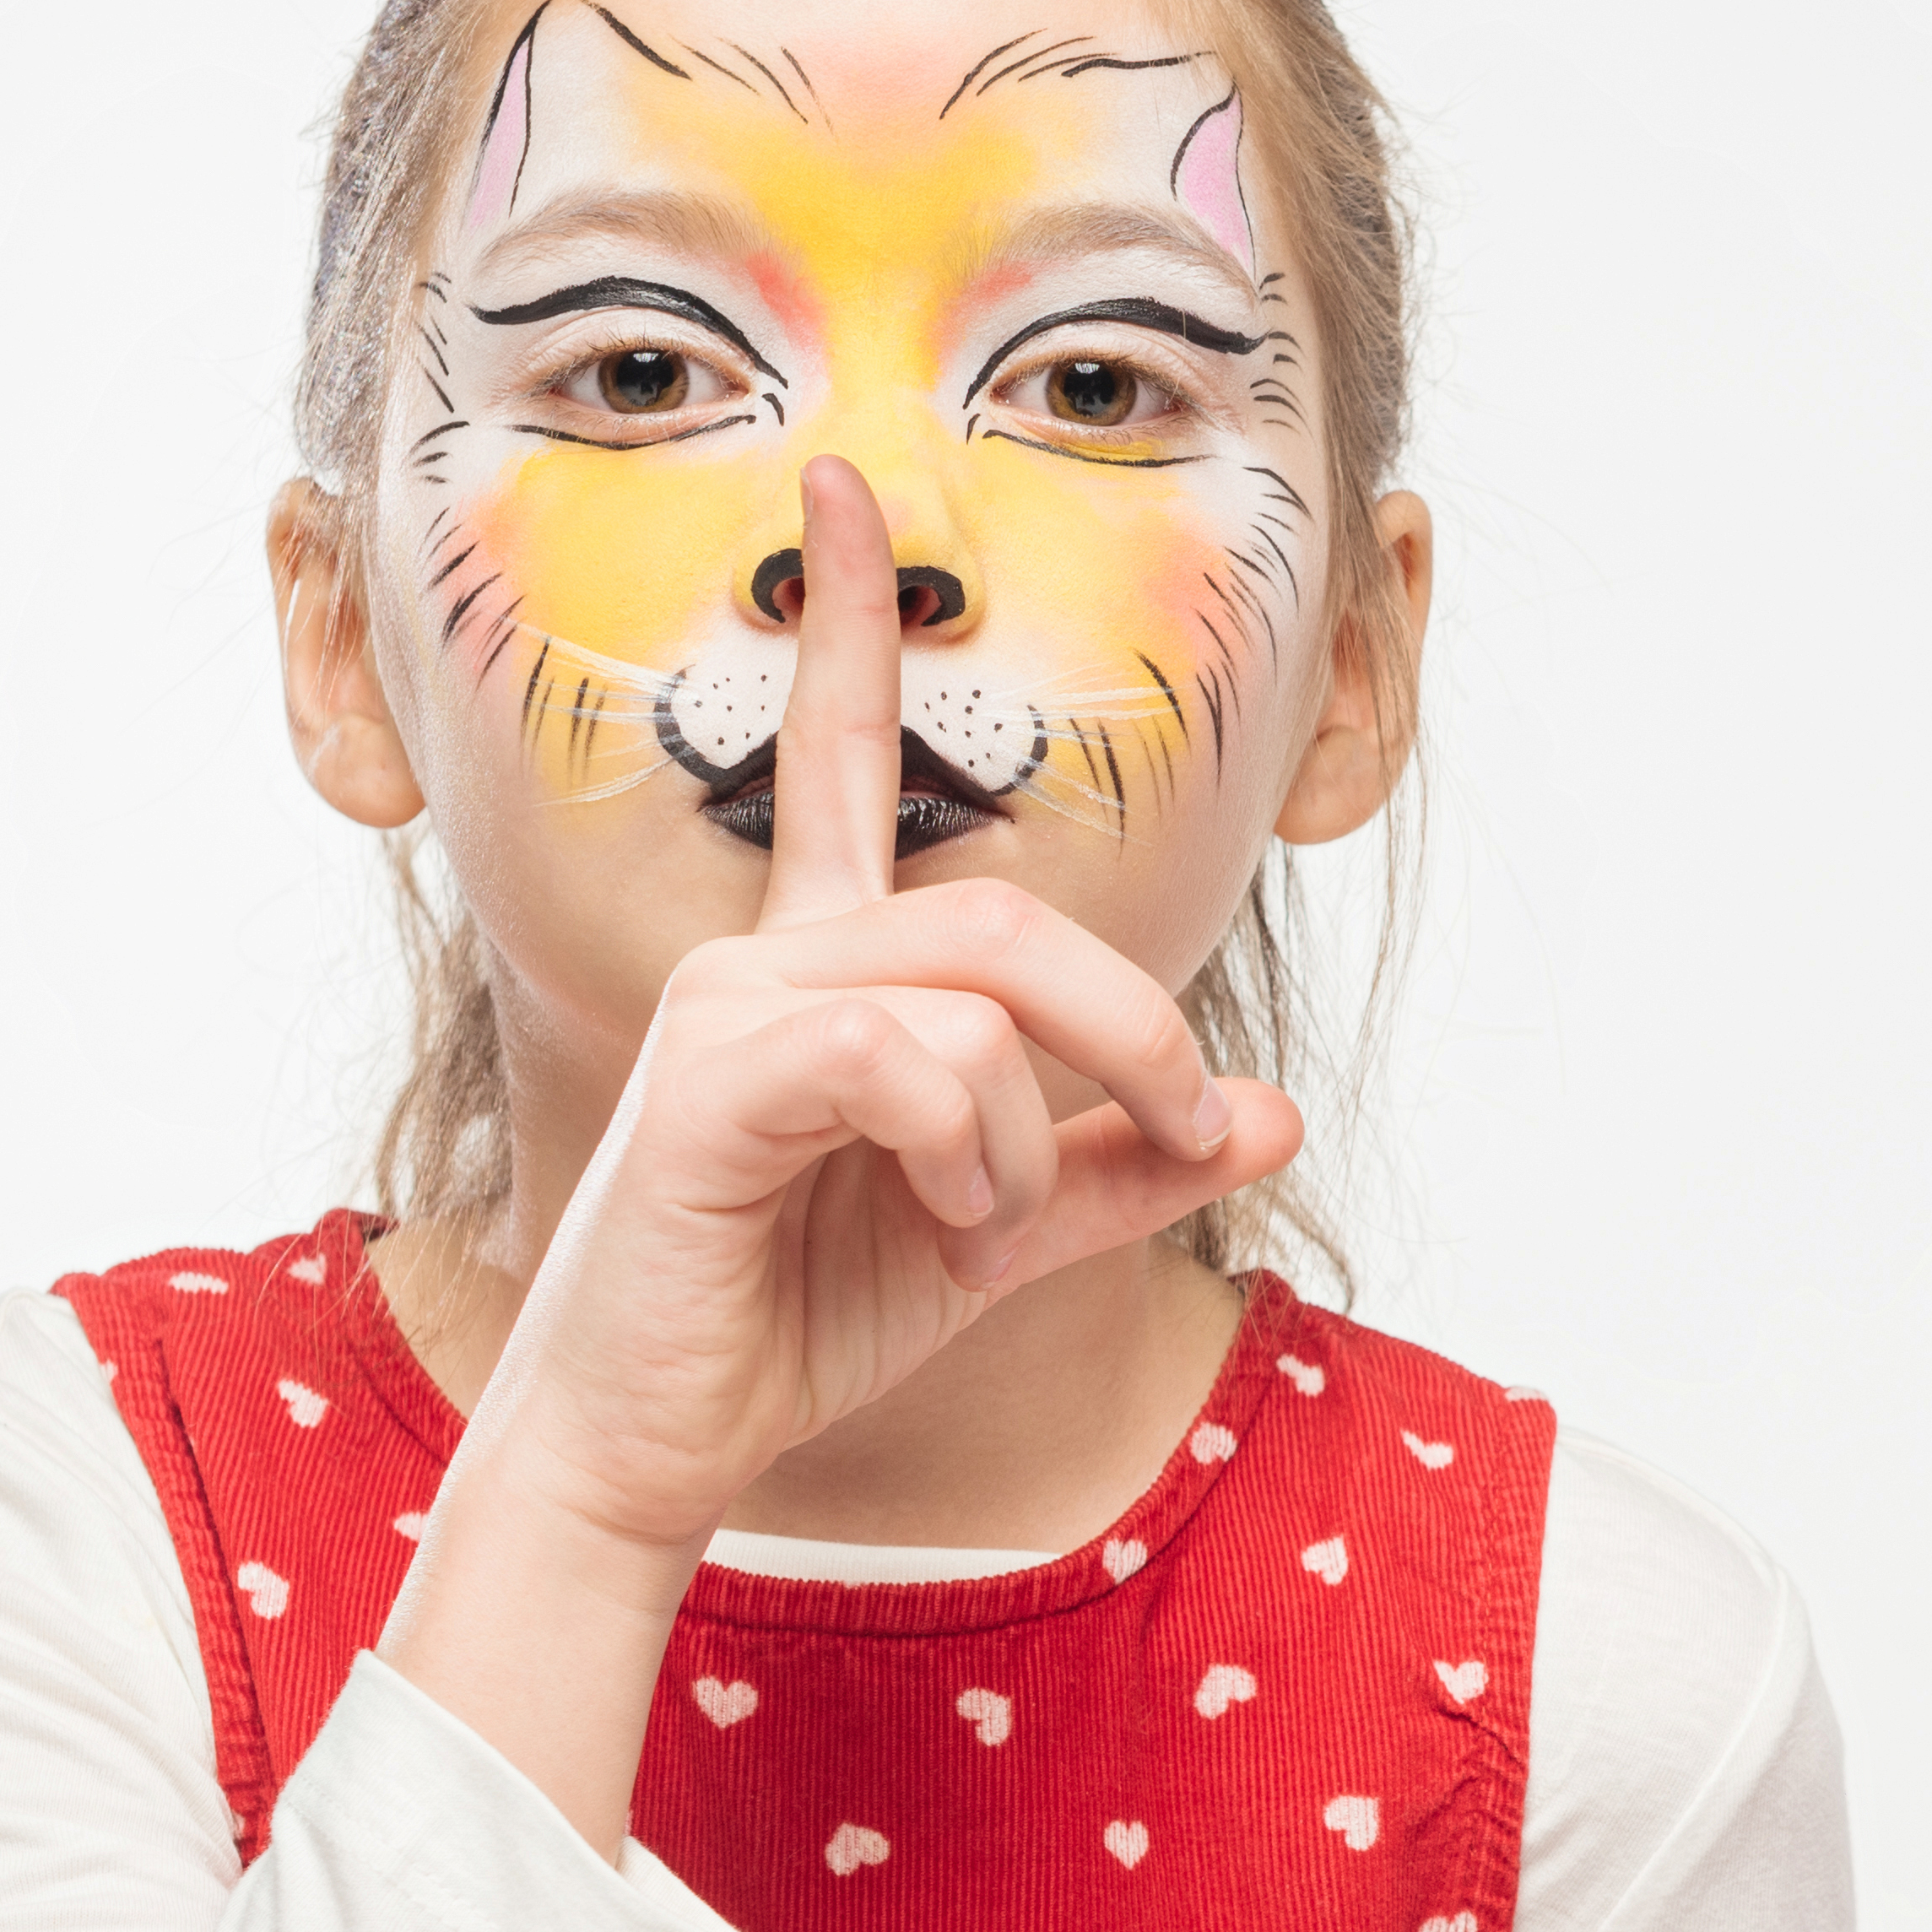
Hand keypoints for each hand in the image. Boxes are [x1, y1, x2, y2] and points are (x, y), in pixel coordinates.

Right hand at [455, 455, 1296, 1556]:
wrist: (658, 1442)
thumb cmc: (795, 1319)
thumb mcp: (1001, 1234)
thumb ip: (1123, 1168)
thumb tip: (1274, 1111)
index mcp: (826, 970)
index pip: (840, 758)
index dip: (851, 621)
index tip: (846, 489)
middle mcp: (768, 958)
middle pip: (1011, 917)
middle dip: (1134, 1030)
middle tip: (1184, 1129)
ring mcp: (731, 1009)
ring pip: (979, 992)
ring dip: (1032, 1134)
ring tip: (983, 1230)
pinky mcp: (714, 1085)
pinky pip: (915, 1062)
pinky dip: (972, 1158)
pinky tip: (943, 1232)